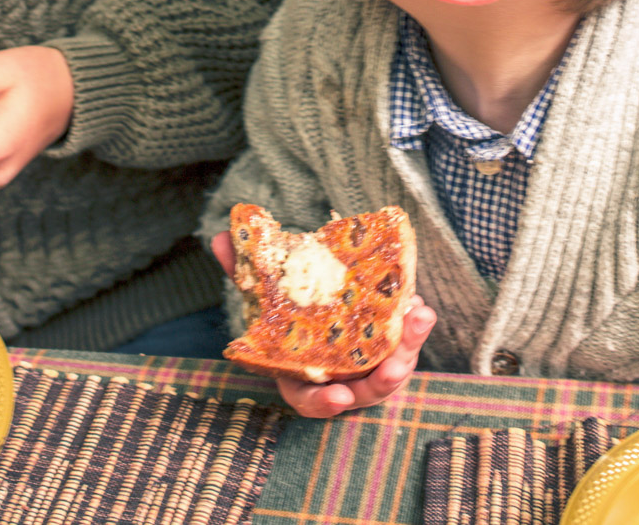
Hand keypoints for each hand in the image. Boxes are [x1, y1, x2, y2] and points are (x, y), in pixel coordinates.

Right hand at [210, 229, 436, 418]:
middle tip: (397, 366)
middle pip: (365, 391)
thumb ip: (244, 272)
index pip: (311, 399)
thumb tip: (218, 238)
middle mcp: (339, 381)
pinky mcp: (389, 353)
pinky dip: (412, 329)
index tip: (340, 396)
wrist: (317, 310)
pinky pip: (404, 348)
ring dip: (409, 346)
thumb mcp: (264, 295)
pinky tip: (418, 305)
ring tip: (420, 315)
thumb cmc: (285, 315)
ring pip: (393, 371)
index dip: (325, 401)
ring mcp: (367, 371)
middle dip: (384, 379)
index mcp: (303, 377)